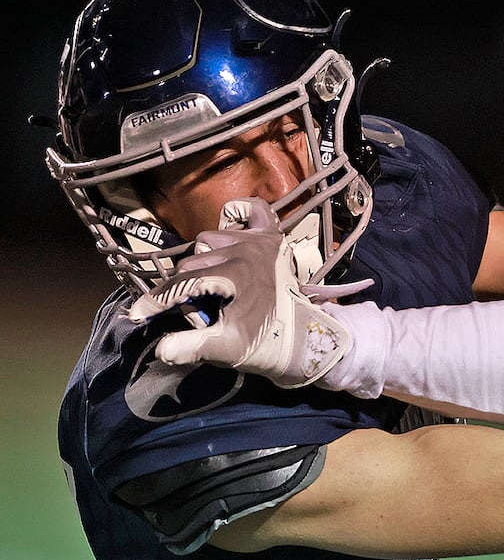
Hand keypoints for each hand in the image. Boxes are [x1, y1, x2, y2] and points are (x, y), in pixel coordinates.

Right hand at [126, 197, 369, 387]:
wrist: (308, 337)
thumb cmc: (267, 344)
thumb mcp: (228, 350)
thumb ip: (192, 347)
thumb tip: (160, 349)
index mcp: (233, 276)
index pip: (181, 284)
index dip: (156, 302)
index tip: (138, 314)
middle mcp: (244, 251)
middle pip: (191, 263)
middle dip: (187, 289)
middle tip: (200, 312)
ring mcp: (258, 240)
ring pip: (209, 241)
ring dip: (204, 261)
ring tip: (216, 286)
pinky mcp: (273, 237)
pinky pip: (253, 209)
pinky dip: (238, 216)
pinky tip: (230, 234)